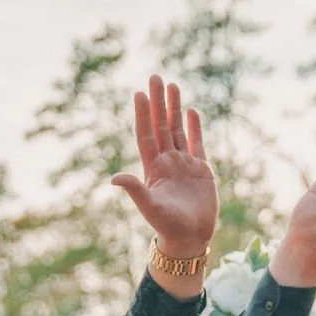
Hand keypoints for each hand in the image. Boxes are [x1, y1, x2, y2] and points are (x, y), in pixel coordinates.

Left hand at [111, 76, 218, 263]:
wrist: (190, 238)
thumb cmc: (167, 226)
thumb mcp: (149, 207)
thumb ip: (135, 190)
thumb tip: (114, 179)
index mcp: (153, 168)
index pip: (146, 134)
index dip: (143, 114)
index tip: (139, 93)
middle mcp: (167, 162)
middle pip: (161, 125)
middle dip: (158, 102)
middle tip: (155, 77)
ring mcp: (184, 164)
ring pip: (178, 130)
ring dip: (174, 108)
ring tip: (172, 85)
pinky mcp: (201, 170)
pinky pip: (197, 143)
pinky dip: (194, 127)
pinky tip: (191, 111)